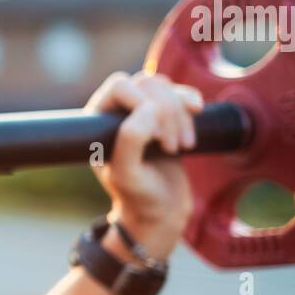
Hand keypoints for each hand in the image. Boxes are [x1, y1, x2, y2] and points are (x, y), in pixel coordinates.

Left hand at [84, 70, 204, 258]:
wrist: (162, 212)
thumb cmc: (139, 196)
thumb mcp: (128, 174)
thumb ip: (130, 141)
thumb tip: (148, 108)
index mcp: (97, 121)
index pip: (120, 86)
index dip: (143, 104)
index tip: (156, 139)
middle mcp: (116, 111)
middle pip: (146, 83)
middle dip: (166, 112)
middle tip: (171, 147)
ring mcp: (141, 111)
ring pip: (163, 86)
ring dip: (179, 113)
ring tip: (181, 146)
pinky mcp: (164, 116)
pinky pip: (178, 92)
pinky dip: (190, 102)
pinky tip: (197, 112)